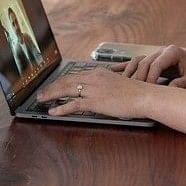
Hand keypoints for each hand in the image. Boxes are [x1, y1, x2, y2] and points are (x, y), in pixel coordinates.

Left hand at [35, 69, 154, 119]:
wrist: (144, 96)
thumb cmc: (136, 93)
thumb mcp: (118, 84)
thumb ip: (105, 86)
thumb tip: (98, 93)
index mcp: (99, 73)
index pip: (74, 75)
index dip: (61, 81)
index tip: (53, 85)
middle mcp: (94, 78)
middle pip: (66, 81)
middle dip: (51, 87)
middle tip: (41, 93)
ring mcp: (94, 89)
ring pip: (66, 90)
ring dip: (51, 95)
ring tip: (41, 100)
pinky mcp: (95, 101)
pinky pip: (74, 105)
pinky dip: (61, 108)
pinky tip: (53, 112)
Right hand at [113, 45, 185, 88]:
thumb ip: (181, 84)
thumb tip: (168, 91)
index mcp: (172, 52)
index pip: (156, 64)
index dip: (150, 78)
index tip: (148, 90)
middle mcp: (162, 50)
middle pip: (144, 62)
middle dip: (138, 77)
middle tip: (133, 91)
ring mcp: (156, 53)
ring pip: (138, 61)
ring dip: (129, 71)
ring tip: (120, 82)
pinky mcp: (154, 59)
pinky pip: (137, 61)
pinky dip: (126, 66)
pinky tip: (114, 69)